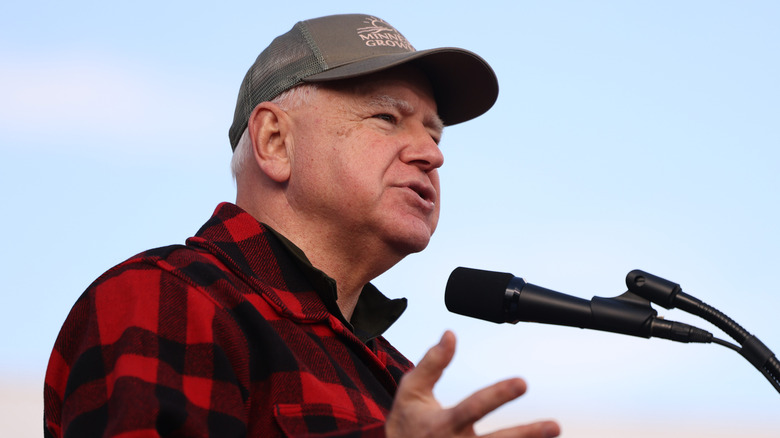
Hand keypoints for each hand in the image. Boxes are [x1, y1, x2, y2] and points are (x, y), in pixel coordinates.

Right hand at [385, 331, 559, 437]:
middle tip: (553, 425)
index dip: (498, 395)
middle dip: (526, 433)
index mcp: (443, 424)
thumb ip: (432, 363)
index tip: (522, 382)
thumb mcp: (412, 391)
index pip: (474, 407)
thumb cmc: (407, 423)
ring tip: (555, 430)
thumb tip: (450, 335)